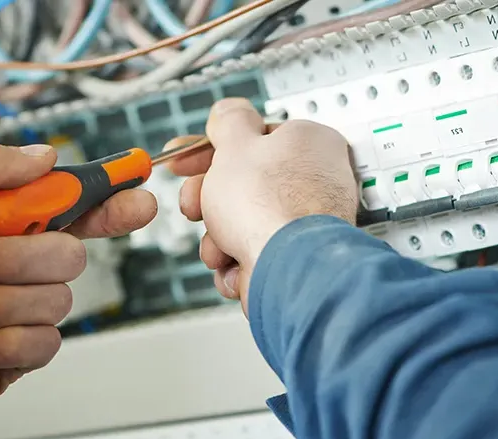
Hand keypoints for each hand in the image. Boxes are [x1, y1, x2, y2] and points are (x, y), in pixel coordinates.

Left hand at [0, 141, 155, 438]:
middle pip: (70, 254)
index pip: (72, 207)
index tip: (140, 192)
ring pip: (56, 302)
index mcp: (0, 223)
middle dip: (12, 261)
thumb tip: (46, 156)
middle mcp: (14, 264)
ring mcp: (18, 310)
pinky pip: (44, 343)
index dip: (108, 200)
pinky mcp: (18, 354)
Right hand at [165, 98, 356, 309]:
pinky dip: (237, 264)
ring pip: (243, 225)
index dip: (208, 151)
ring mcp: (306, 223)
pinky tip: (235, 268)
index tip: (183, 162)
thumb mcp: (236, 145)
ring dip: (218, 238)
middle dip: (208, 203)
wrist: (287, 269)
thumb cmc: (269, 205)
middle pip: (242, 186)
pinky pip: (255, 255)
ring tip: (219, 248)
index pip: (251, 140)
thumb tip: (229, 110)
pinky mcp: (296, 259)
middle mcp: (314, 181)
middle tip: (193, 206)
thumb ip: (229, 122)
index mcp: (307, 143)